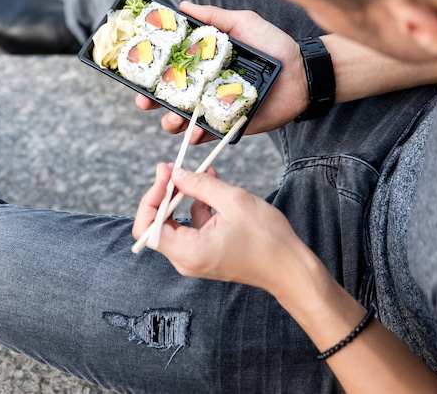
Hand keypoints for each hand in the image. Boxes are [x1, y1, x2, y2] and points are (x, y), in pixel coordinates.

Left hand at [133, 163, 307, 297]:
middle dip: (165, 193)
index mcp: (188, 252)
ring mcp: (195, 260)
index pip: (146, 228)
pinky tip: (211, 188)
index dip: (150, 198)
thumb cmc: (267, 240)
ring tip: (201, 173)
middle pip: (157, 225)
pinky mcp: (205, 255)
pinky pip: (191, 228)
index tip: (165, 175)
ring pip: (175, 224)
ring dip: (183, 197)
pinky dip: (197, 207)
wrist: (290, 269)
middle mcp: (186, 260)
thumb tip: (175, 174)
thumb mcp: (233, 200)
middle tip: (175, 168)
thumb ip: (198, 185)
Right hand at [135, 2, 307, 142]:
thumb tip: (182, 6)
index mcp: (203, 64)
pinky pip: (208, 135)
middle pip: (168, 97)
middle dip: (151, 101)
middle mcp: (205, 86)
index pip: (169, 70)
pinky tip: (193, 133)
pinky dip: (197, 136)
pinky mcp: (230, 125)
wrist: (303, 73)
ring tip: (173, 119)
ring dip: (171, 122)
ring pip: (182, 120)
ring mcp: (215, 107)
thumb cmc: (274, 45)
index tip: (134, 73)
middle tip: (145, 102)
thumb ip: (214, 17)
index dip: (149, 73)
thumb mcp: (243, 23)